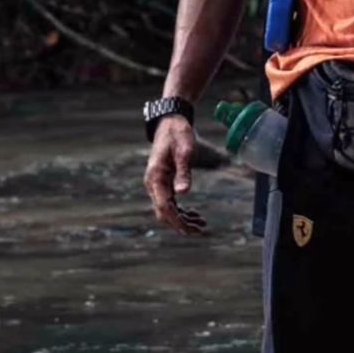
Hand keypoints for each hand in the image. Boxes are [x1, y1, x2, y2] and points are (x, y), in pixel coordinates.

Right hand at [143, 116, 207, 235]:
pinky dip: (181, 211)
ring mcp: (156, 183)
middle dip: (180, 224)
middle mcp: (152, 183)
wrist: (170, 122)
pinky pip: (169, 202)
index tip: (192, 230)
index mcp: (156, 177)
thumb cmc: (178, 134)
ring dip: (182, 219)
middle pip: (163, 212)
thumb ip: (184, 172)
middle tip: (200, 230)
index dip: (177, 221)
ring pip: (166, 210)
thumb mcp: (185, 150)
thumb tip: (183, 194)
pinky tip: (194, 215)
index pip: (164, 207)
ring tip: (201, 224)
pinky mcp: (162, 182)